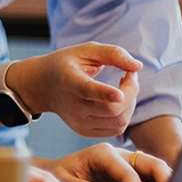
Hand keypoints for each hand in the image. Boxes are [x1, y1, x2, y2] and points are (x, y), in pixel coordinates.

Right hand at [8, 43, 141, 136]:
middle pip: (112, 109)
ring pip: (119, 122)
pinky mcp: (85, 131)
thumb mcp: (85, 50)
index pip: (87, 90)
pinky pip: (116, 129)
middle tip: (130, 74)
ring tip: (124, 86)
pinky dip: (125, 113)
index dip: (105, 93)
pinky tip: (119, 99)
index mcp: (69, 80)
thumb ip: (112, 54)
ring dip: (131, 103)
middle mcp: (72, 106)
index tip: (119, 94)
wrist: (44, 86)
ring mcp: (78, 122)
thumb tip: (138, 66)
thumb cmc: (68, 63)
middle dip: (132, 91)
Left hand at [36, 143, 172, 181]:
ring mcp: (127, 165)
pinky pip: (151, 180)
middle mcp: (119, 156)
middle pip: (149, 163)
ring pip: (155, 169)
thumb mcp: (63, 180)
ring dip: (169, 181)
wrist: (59, 173)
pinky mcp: (131, 178)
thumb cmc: (61, 175)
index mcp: (103, 154)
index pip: (127, 172)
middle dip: (166, 178)